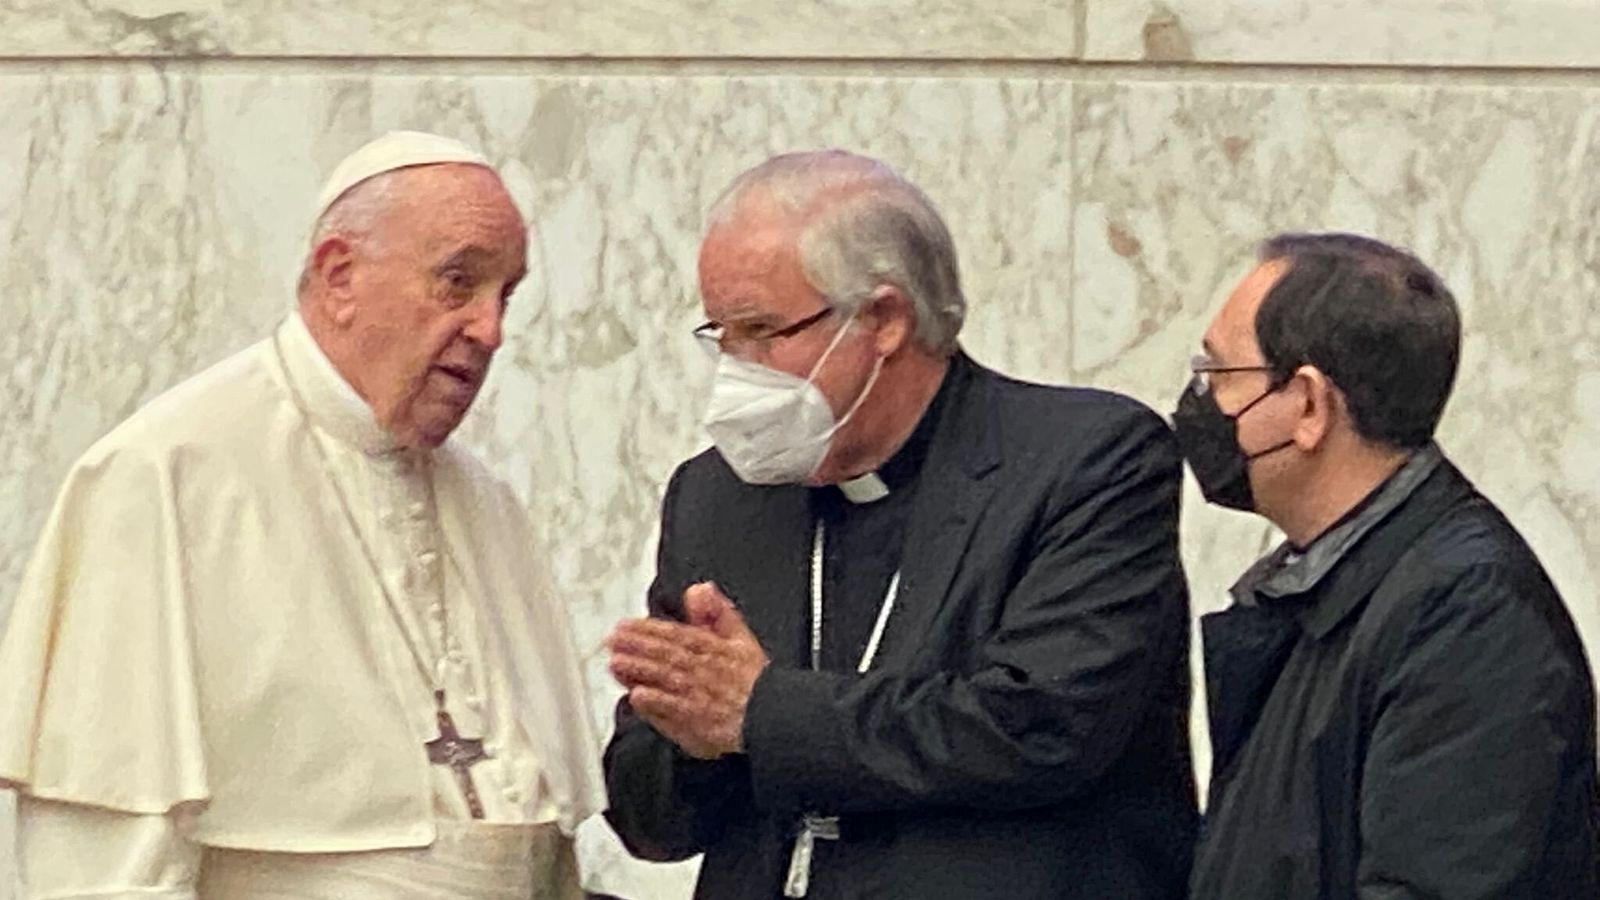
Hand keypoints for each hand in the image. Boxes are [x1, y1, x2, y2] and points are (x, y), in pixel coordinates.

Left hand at [607, 582, 769, 758]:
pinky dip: (657, 704)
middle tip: (613, 641)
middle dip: (638, 647)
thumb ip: (718, 613)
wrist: (773, 718)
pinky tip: (637, 697)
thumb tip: (701, 589)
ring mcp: (699, 698)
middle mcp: (704, 671)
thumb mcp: (741, 638)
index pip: (677, 635)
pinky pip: (676, 711)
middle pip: (667, 655)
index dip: (648, 630)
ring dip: (641, 671)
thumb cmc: (754, 682)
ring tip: (617, 663)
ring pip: (667, 680)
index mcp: (713, 649)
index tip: (625, 625)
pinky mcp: (697, 724)